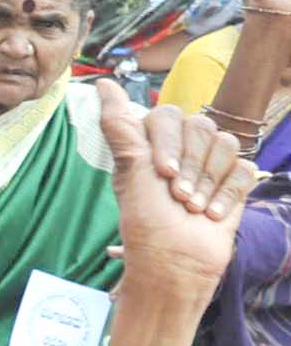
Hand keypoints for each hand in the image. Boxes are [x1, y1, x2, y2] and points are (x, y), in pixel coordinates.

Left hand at [101, 78, 250, 298]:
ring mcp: (209, 165)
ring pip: (226, 144)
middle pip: (201, 127)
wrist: (176, 262)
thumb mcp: (129, 170)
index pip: (169, 115)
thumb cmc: (146, 221)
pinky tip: (211, 214)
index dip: (169, 144)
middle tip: (178, 197)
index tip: (163, 175)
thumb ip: (118, 124)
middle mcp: (180, 149)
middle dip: (190, 167)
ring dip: (208, 182)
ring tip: (192, 208)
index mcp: (151, 143)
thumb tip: (102, 83)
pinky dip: (228, 193)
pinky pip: (243, 168)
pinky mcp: (233, 183)